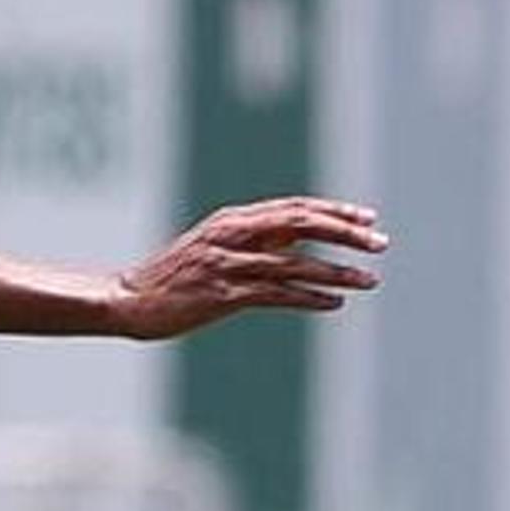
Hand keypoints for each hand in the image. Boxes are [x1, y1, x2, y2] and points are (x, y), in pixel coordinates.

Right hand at [114, 198, 386, 339]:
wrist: (129, 301)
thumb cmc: (174, 278)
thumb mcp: (217, 249)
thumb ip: (258, 241)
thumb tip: (300, 240)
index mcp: (234, 220)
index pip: (295, 208)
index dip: (334, 211)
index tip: (368, 219)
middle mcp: (233, 235)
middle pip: (301, 224)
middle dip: (345, 233)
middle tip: (380, 244)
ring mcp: (228, 263)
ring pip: (295, 263)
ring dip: (336, 271)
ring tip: (370, 280)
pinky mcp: (223, 294)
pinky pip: (276, 293)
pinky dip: (309, 297)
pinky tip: (335, 302)